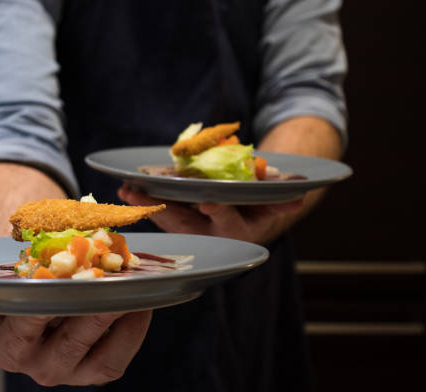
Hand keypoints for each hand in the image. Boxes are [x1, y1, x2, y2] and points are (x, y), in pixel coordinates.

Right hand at [0, 294, 151, 385]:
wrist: (37, 296)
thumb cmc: (17, 284)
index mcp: (7, 344)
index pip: (26, 325)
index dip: (45, 306)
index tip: (66, 280)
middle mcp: (36, 365)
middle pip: (67, 344)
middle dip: (92, 314)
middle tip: (114, 284)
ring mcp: (69, 371)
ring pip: (97, 357)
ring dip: (119, 323)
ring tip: (134, 293)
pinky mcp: (95, 372)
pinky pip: (117, 359)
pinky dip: (132, 333)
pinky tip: (142, 305)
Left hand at [117, 185, 302, 244]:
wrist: (250, 209)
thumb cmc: (261, 200)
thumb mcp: (272, 198)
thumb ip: (281, 197)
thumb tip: (300, 191)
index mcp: (238, 231)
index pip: (229, 224)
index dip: (221, 213)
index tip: (209, 201)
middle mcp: (213, 237)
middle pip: (186, 226)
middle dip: (163, 211)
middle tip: (139, 195)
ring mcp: (194, 231)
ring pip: (169, 220)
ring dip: (146, 206)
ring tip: (126, 190)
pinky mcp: (180, 223)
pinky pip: (161, 213)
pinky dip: (144, 203)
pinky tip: (124, 189)